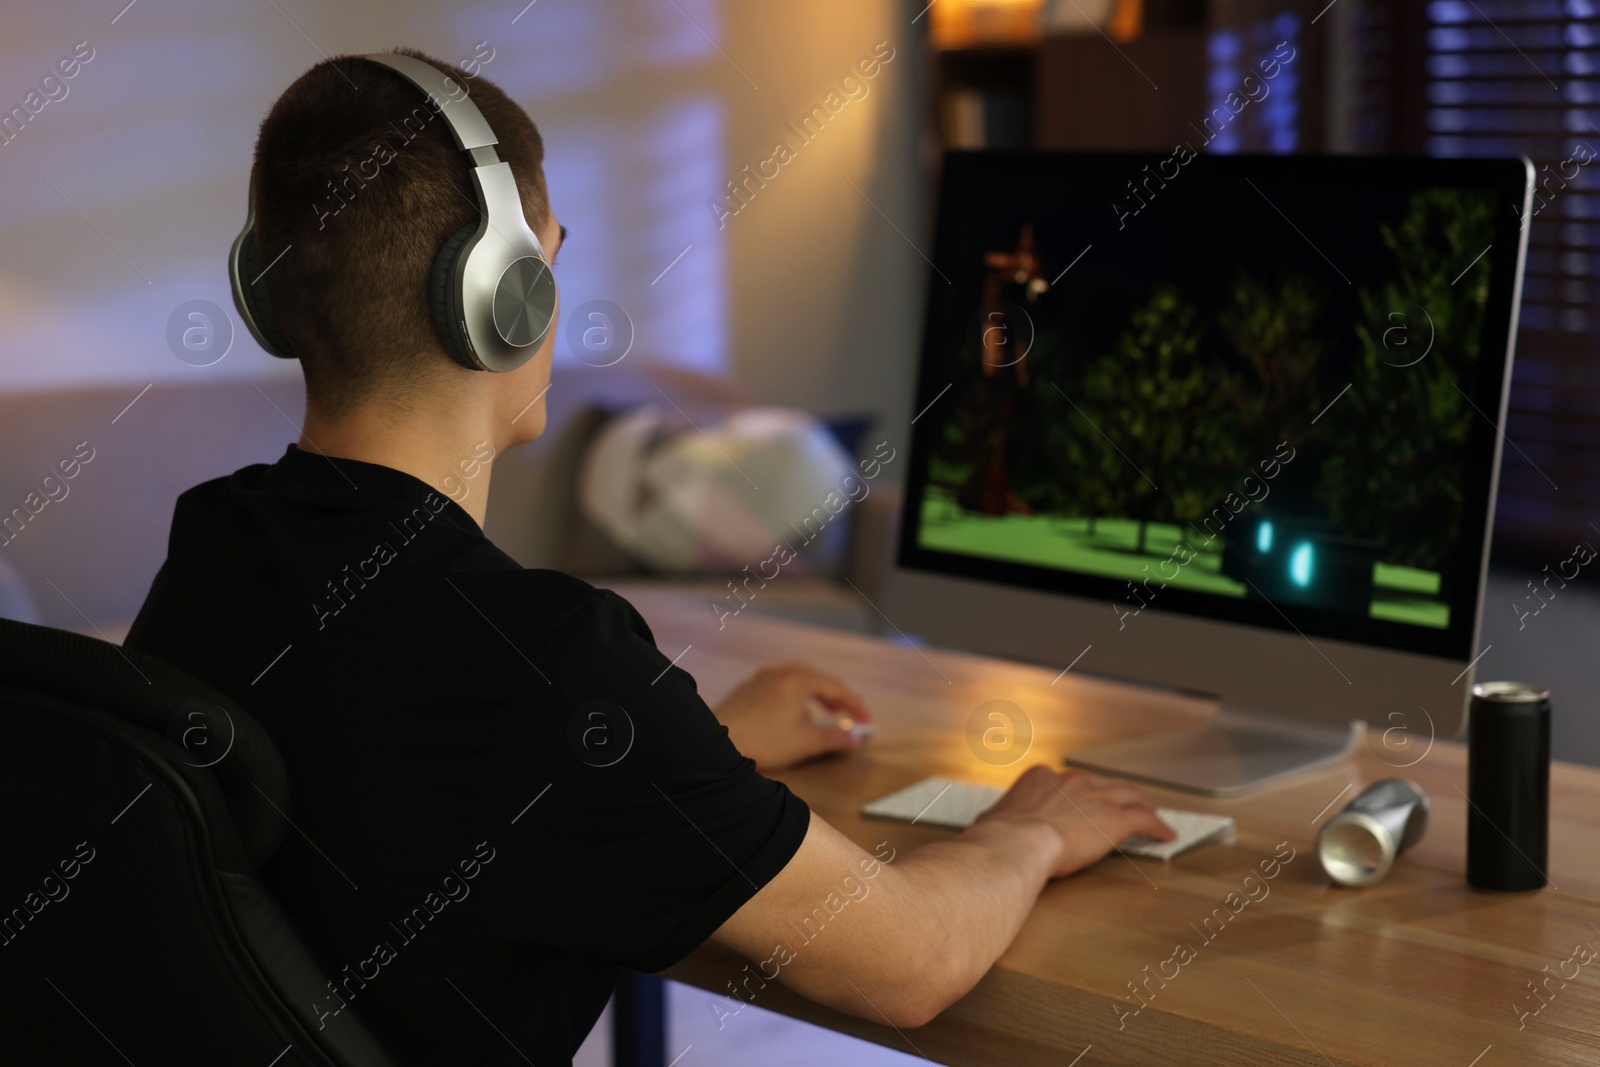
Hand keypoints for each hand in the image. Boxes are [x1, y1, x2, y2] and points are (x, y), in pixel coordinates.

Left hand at [713, 662, 871, 771]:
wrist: (717, 742)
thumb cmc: (764, 740)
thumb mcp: (806, 742)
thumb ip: (834, 739)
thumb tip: (854, 739)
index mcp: (799, 680)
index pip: (836, 687)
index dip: (854, 705)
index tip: (865, 721)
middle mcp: (780, 672)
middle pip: (815, 678)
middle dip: (832, 697)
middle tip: (843, 714)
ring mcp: (760, 679)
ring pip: (794, 681)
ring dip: (811, 697)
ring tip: (815, 718)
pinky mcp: (745, 690)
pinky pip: (776, 688)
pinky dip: (791, 698)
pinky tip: (786, 718)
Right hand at [973, 765, 1174, 878]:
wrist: (1016, 843)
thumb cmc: (999, 838)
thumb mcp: (992, 822)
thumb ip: (996, 822)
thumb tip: (985, 828)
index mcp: (1041, 779)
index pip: (1069, 782)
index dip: (1081, 792)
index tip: (1084, 800)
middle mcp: (1071, 781)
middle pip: (1102, 783)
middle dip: (1115, 793)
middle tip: (1124, 802)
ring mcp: (1095, 797)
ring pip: (1128, 795)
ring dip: (1141, 805)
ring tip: (1150, 814)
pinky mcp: (1114, 819)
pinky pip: (1143, 819)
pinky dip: (1156, 827)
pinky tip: (1165, 835)